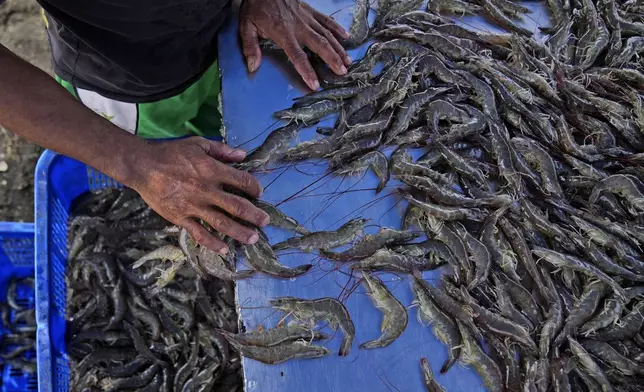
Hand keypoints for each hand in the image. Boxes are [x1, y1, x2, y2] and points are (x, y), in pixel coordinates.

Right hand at [127, 137, 269, 253]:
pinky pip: (199, 233)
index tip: (259, 193)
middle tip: (265, 221)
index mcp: (212, 170)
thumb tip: (243, 155)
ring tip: (253, 238)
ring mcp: (193, 206)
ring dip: (240, 232)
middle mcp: (206, 190)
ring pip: (222, 223)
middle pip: (237, 206)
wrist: (142, 165)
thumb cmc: (171, 153)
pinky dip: (213, 243)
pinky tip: (224, 249)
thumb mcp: (198, 144)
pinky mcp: (181, 218)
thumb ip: (222, 150)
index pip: (242, 181)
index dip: (255, 188)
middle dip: (254, 215)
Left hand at [239, 0, 351, 89]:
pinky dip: (337, 28)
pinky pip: (326, 20)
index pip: (297, 55)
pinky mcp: (310, 10)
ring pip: (326, 34)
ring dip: (338, 48)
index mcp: (283, 33)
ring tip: (348, 61)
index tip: (315, 84)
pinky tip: (346, 37)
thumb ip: (250, 46)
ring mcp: (306, 18)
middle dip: (332, 59)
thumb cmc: (255, 7)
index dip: (307, 70)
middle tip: (342, 72)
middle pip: (319, 45)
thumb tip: (253, 66)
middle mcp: (298, 26)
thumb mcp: (246, 26)